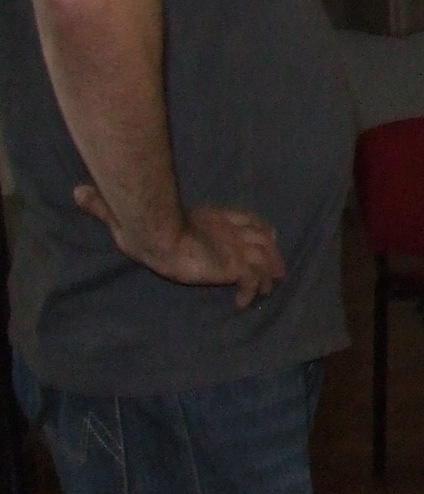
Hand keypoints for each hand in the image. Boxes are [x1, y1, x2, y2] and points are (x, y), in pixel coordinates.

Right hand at [75, 187, 285, 307]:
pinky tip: (240, 303)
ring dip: (265, 275)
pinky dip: (250, 291)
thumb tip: (76, 191)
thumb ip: (107, 206)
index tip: (267, 237)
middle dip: (271, 254)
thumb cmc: (144, 225)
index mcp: (212, 217)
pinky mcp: (234, 264)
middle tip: (276, 270)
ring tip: (263, 291)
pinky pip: (251, 279)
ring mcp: (234, 248)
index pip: (247, 219)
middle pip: (263, 238)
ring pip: (264, 260)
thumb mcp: (127, 215)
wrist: (156, 235)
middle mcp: (228, 231)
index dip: (259, 229)